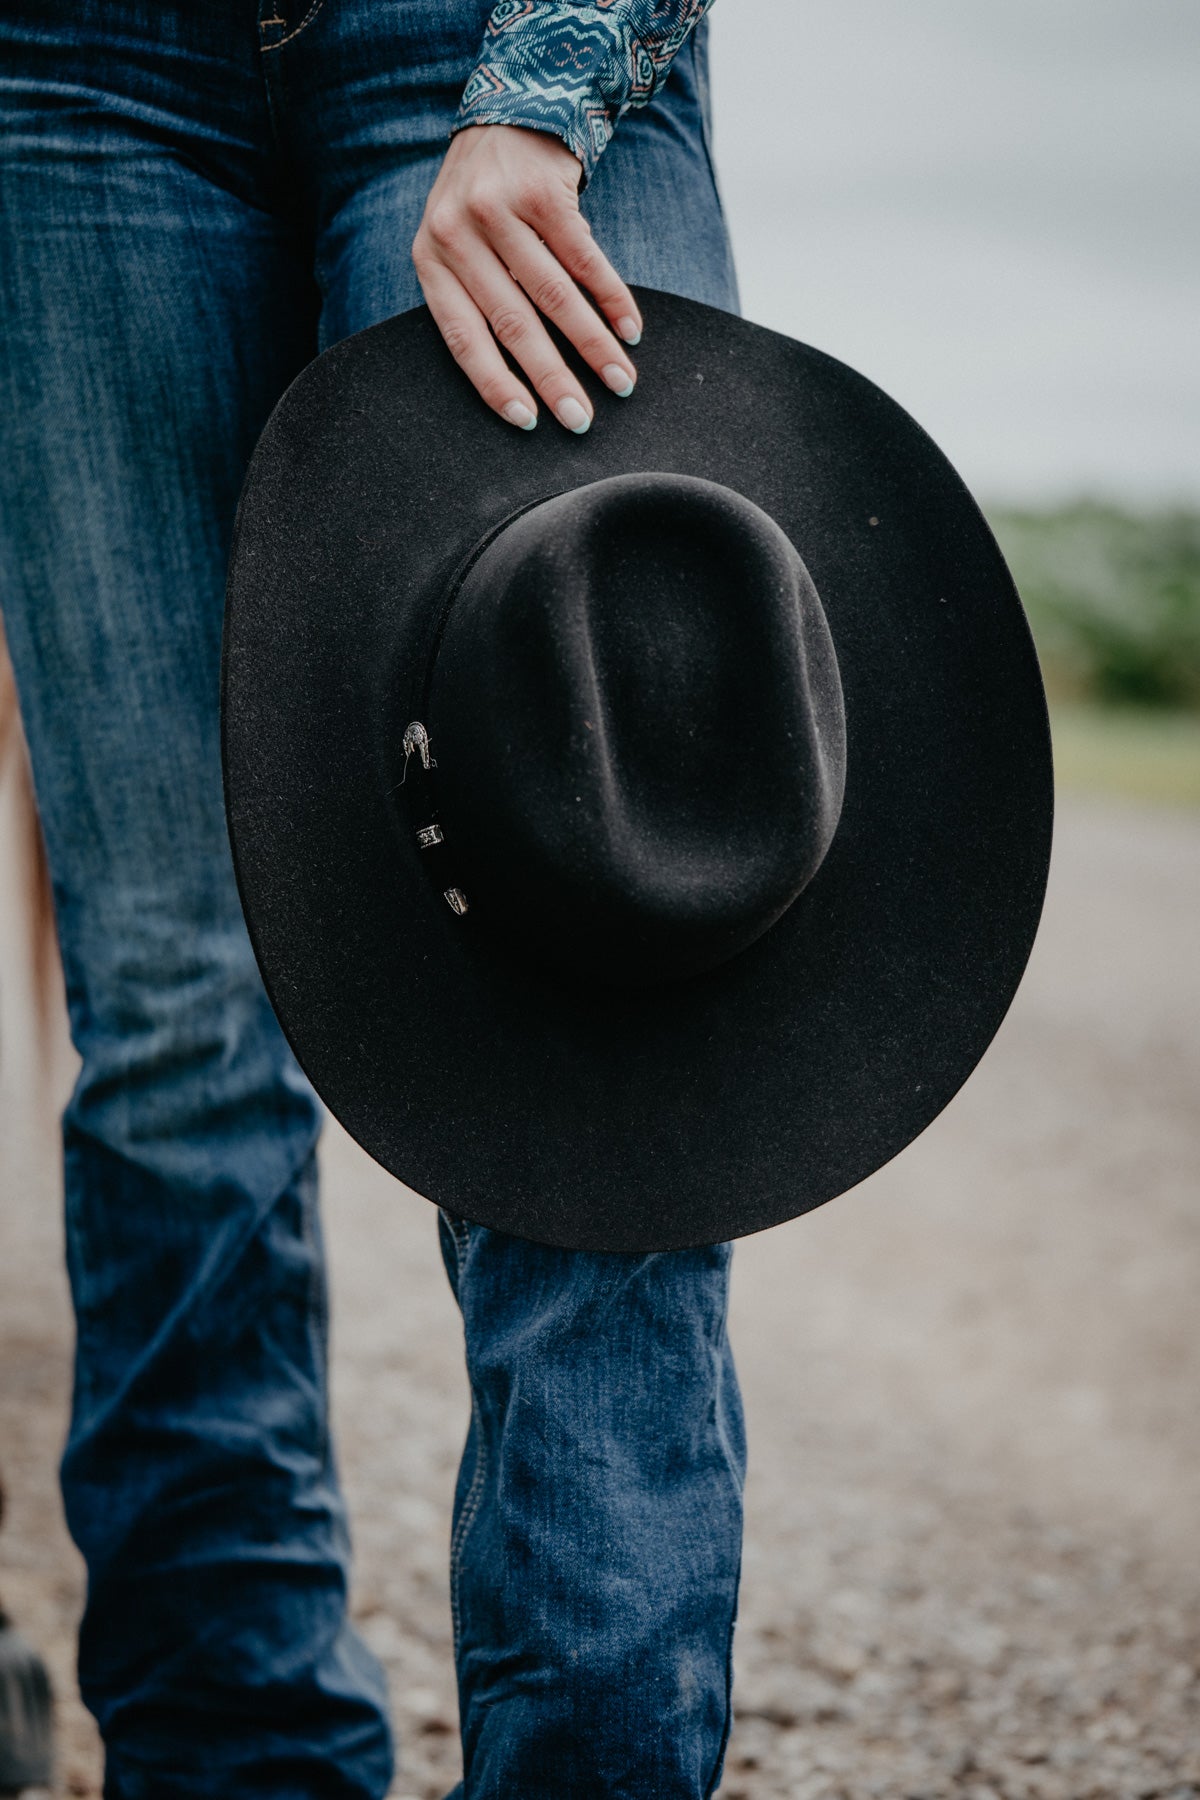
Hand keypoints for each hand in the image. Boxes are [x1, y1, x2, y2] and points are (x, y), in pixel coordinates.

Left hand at [412, 124, 642, 432]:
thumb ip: (478, 298)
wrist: (507, 113)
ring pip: (553, 295)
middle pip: (513, 324)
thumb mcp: (461, 247)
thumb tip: (525, 378)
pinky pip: (585, 259)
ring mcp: (500, 209)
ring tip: (621, 381)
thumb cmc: (486, 203)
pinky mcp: (543, 191)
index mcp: (430, 259)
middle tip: (581, 420)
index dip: (495, 384)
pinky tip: (630, 330)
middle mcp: (457, 233)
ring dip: (592, 346)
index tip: (528, 422)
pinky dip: (612, 299)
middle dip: (552, 378)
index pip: (463, 338)